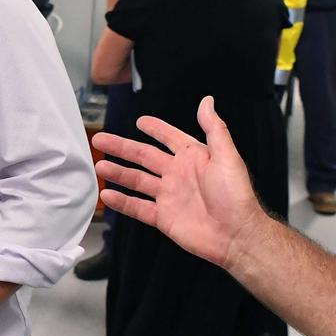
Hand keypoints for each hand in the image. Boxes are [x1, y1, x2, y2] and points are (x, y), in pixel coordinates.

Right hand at [92, 96, 267, 270]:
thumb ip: (214, 128)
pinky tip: (107, 196)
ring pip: (136, 180)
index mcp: (193, 157)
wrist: (236, 235)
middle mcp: (178, 174)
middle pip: (144, 156)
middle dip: (122, 147)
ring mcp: (169, 196)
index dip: (156, 129)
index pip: (169, 137)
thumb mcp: (227, 156)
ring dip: (117, 172)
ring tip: (98, 166)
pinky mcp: (163, 217)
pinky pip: (138, 207)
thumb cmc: (236, 195)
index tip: (141, 121)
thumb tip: (207, 101)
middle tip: (100, 139)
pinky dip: (122, 202)